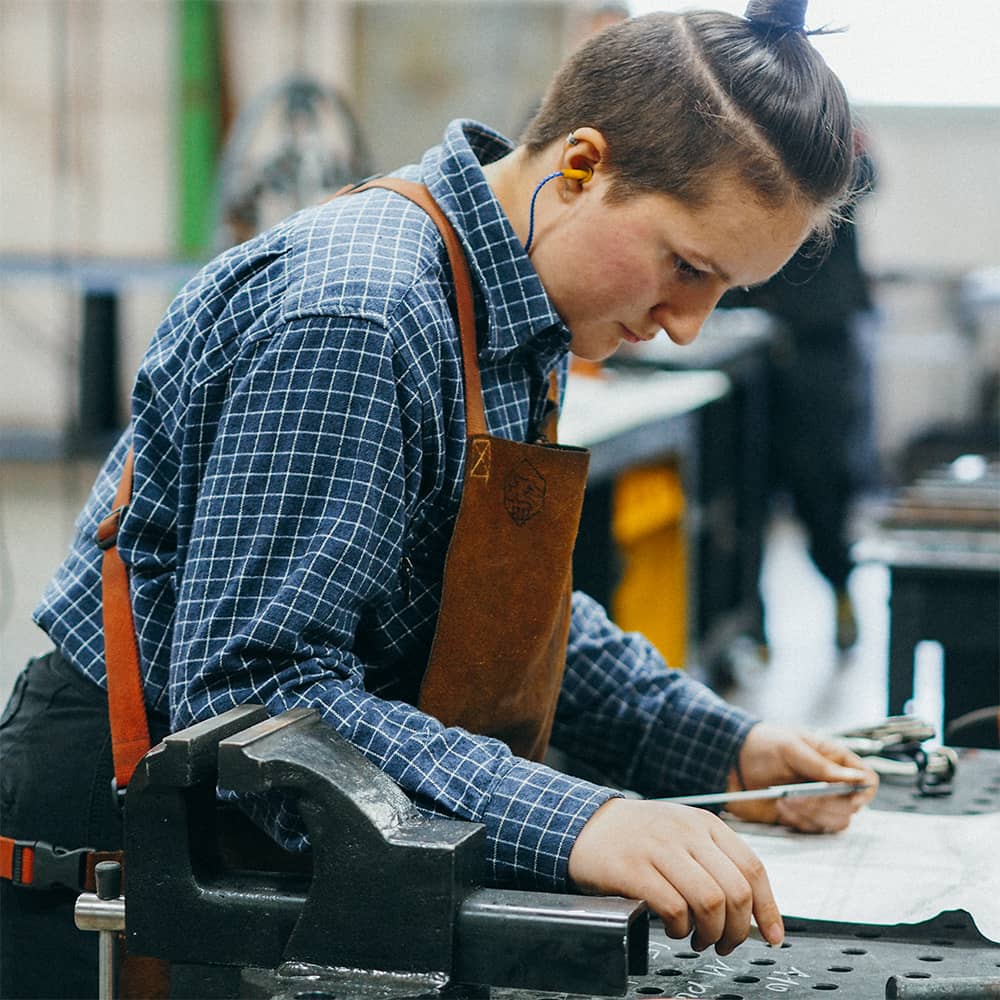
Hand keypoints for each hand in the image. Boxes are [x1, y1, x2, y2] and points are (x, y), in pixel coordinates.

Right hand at [567, 797, 783, 954]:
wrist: (584, 824)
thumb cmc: (637, 837)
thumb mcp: (681, 834)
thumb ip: (713, 862)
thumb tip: (750, 912)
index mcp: (704, 823)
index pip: (752, 867)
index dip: (768, 908)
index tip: (773, 936)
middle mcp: (686, 832)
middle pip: (735, 890)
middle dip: (738, 930)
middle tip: (725, 944)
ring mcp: (659, 847)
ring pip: (710, 901)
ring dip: (710, 933)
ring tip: (698, 940)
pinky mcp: (633, 867)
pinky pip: (673, 907)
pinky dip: (679, 929)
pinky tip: (672, 929)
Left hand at [726, 723, 878, 832]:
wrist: (731, 763)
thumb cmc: (762, 745)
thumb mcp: (790, 746)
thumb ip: (821, 765)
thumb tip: (856, 779)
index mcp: (835, 760)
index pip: (867, 780)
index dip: (863, 791)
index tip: (846, 795)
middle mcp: (832, 784)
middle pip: (852, 806)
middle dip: (825, 804)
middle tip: (797, 795)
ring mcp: (819, 803)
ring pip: (836, 822)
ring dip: (811, 814)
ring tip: (784, 799)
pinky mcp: (803, 818)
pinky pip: (815, 830)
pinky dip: (800, 822)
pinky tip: (781, 809)